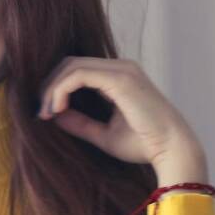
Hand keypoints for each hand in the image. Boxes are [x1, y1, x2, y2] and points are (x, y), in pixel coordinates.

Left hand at [37, 56, 209, 184]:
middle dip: (49, 85)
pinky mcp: (120, 79)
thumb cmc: (145, 145)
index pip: (77, 70)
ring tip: (46, 113)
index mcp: (120, 77)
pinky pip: (79, 75)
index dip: (56, 88)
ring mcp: (122, 70)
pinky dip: (61, 90)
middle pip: (70, 63)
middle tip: (41, 113)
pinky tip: (57, 109)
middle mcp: (121, 68)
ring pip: (71, 66)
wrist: (173, 150)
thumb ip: (80, 123)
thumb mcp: (103, 134)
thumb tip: (54, 115)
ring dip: (52, 88)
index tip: (46, 114)